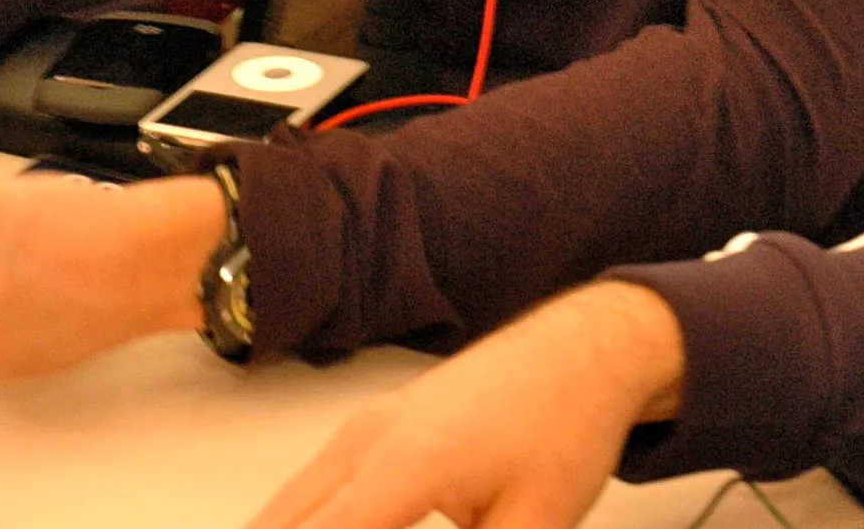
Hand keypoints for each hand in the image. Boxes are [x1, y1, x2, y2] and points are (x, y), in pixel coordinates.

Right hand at [249, 281, 684, 528]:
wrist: (579, 353)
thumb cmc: (563, 425)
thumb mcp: (536, 523)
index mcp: (406, 463)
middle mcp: (368, 439)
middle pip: (284, 519)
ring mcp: (365, 428)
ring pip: (291, 505)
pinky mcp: (372, 429)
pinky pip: (313, 490)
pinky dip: (301, 523)